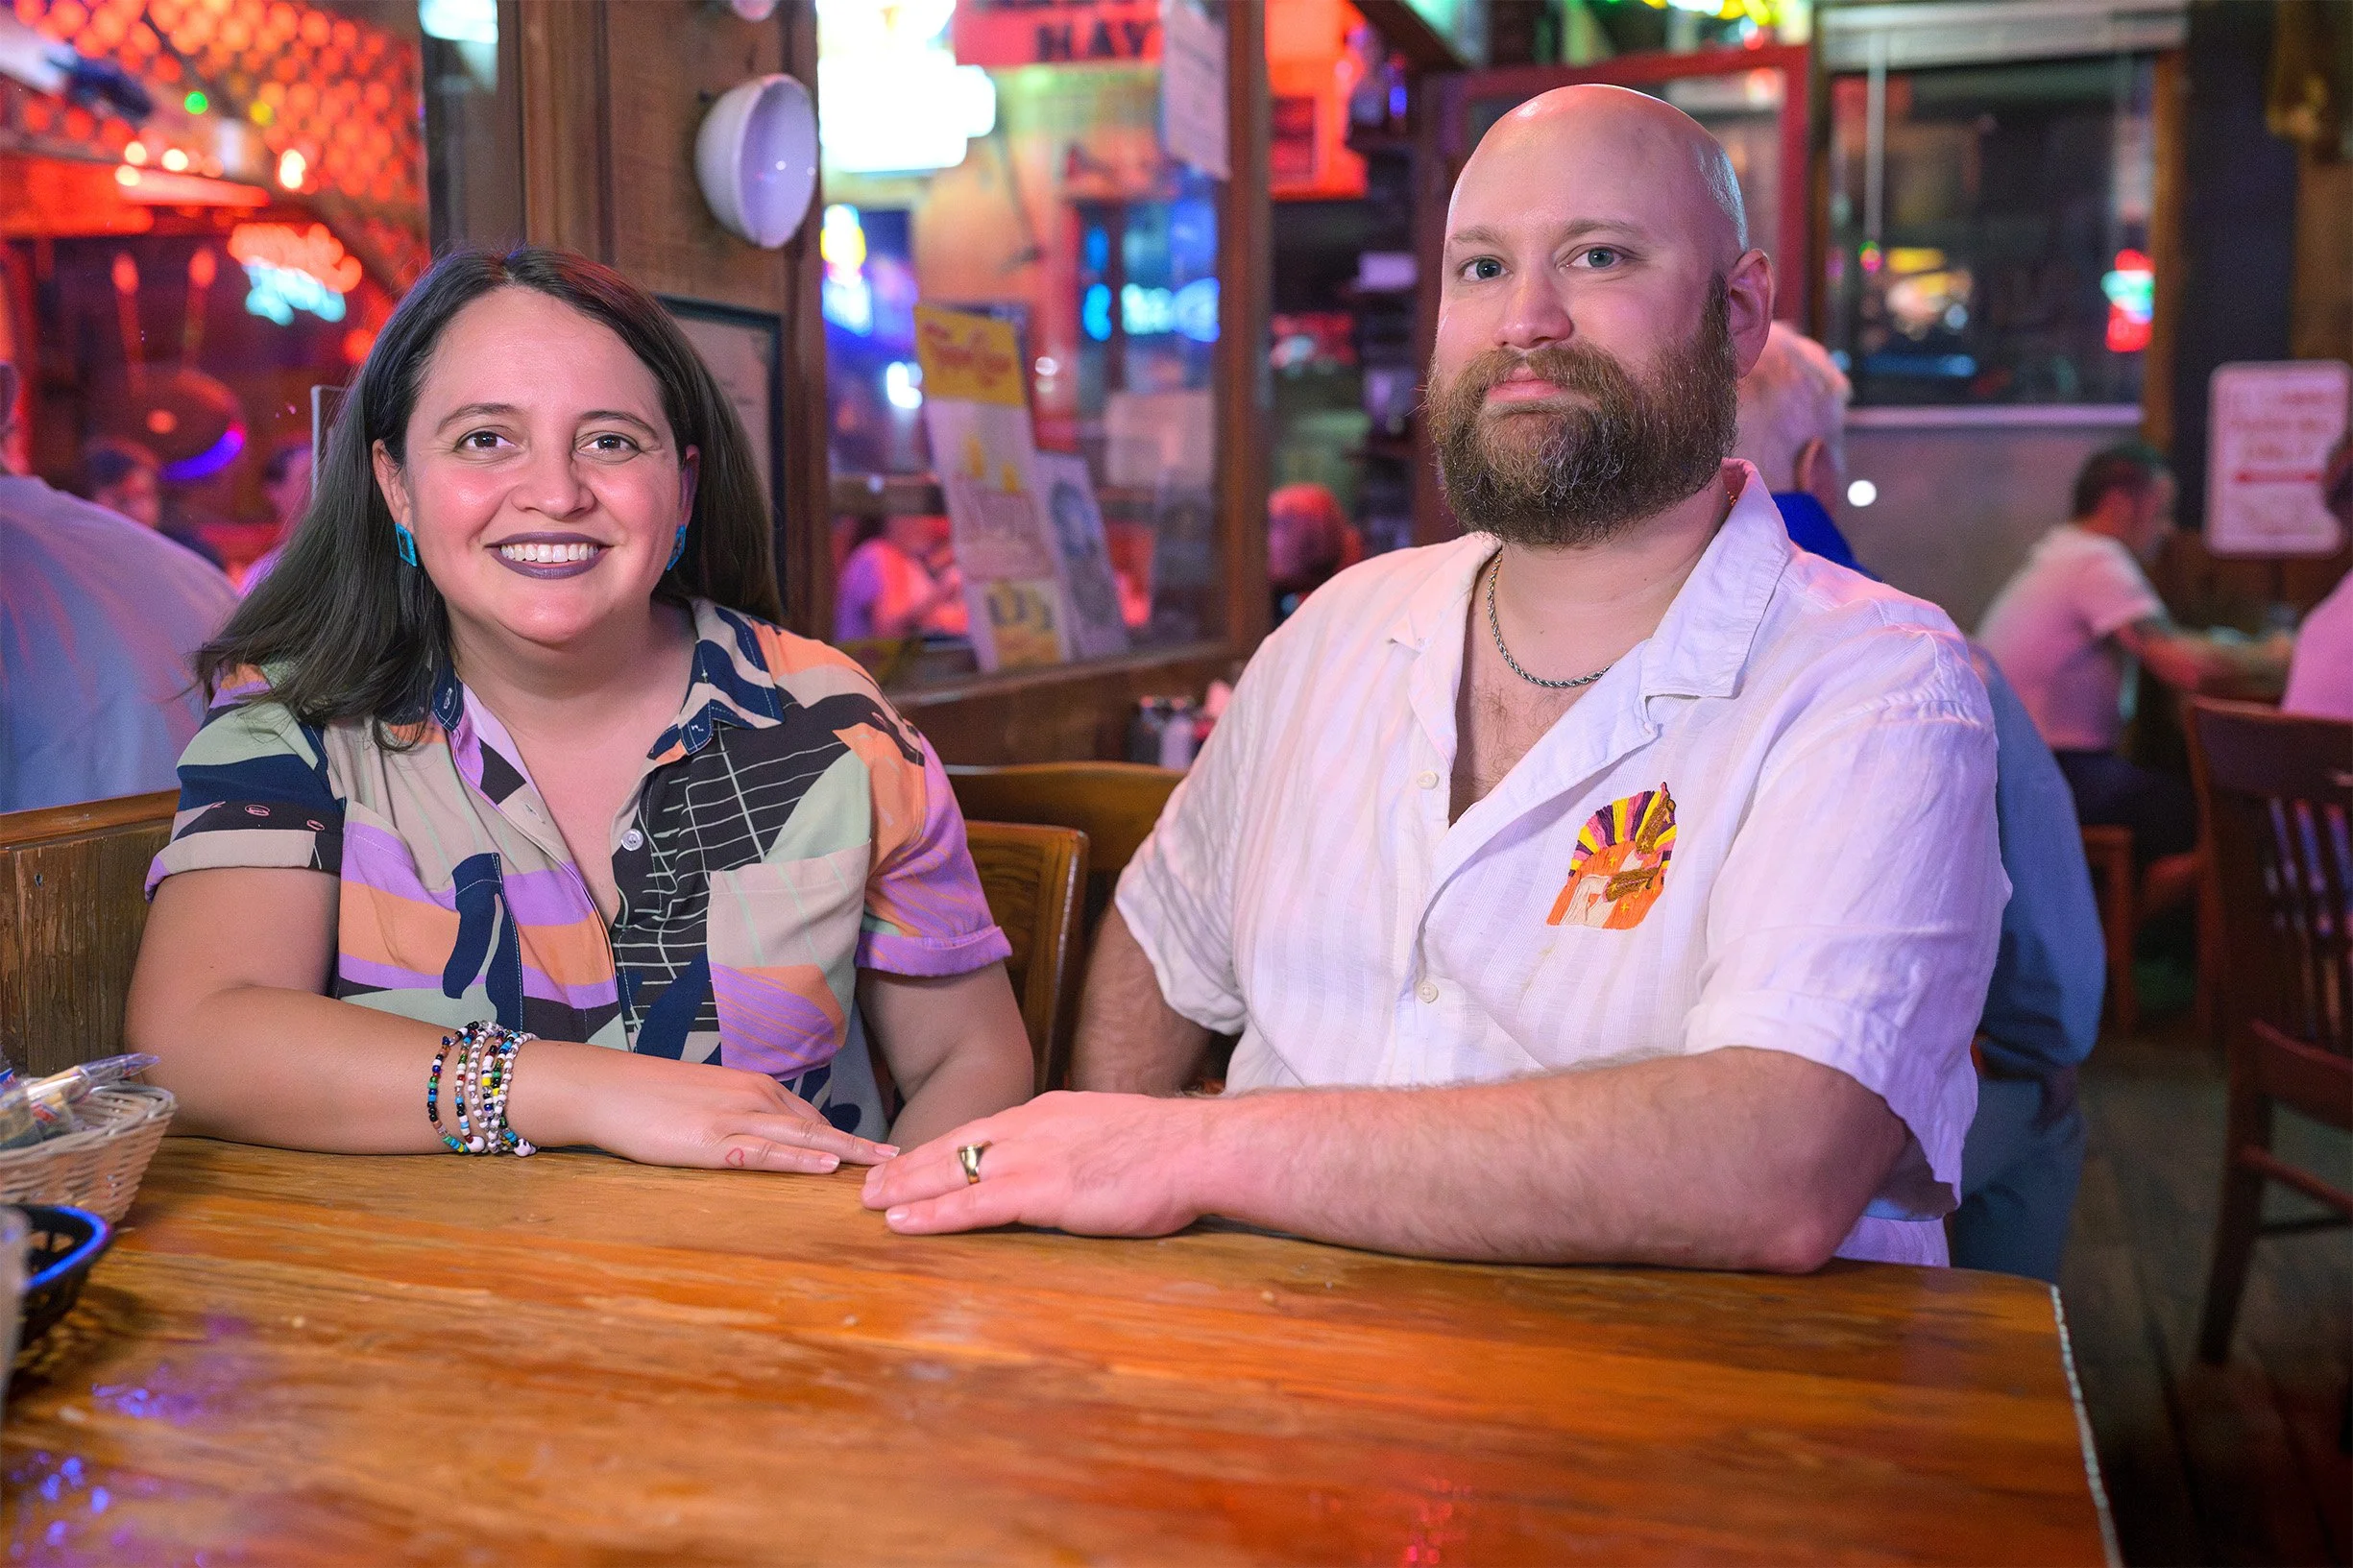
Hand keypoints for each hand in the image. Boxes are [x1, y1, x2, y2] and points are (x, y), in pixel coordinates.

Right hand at [506, 1041, 896, 1172]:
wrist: (605, 1087)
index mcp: (755, 1087)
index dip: (844, 1137)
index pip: (810, 1117)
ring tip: (883, 1167)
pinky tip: (826, 1167)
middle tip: (900, 1160)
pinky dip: (800, 1159)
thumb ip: (739, 1115)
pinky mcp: (713, 1140)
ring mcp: (735, 1117)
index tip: (878, 1152)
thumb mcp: (707, 1100)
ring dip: (845, 1152)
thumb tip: (763, 1136)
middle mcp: (754, 1096)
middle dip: (861, 1145)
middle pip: (819, 1125)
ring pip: (803, 1137)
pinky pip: (765, 1152)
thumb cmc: (651, 1096)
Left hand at [859, 1090, 1208, 1235]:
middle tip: (870, 1183)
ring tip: (871, 1203)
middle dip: (909, 1166)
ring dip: (906, 1189)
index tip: (914, 1160)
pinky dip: (933, 1214)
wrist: (1197, 1148)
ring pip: (952, 1172)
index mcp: (1049, 1113)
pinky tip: (902, 1223)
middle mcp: (1031, 1128)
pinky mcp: (1042, 1190)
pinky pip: (973, 1204)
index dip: (942, 1147)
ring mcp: (1034, 1157)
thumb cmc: (1169, 1149)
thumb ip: (1081, 1146)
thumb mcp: (1112, 1133)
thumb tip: (1074, 1163)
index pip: (981, 1130)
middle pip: (954, 1145)